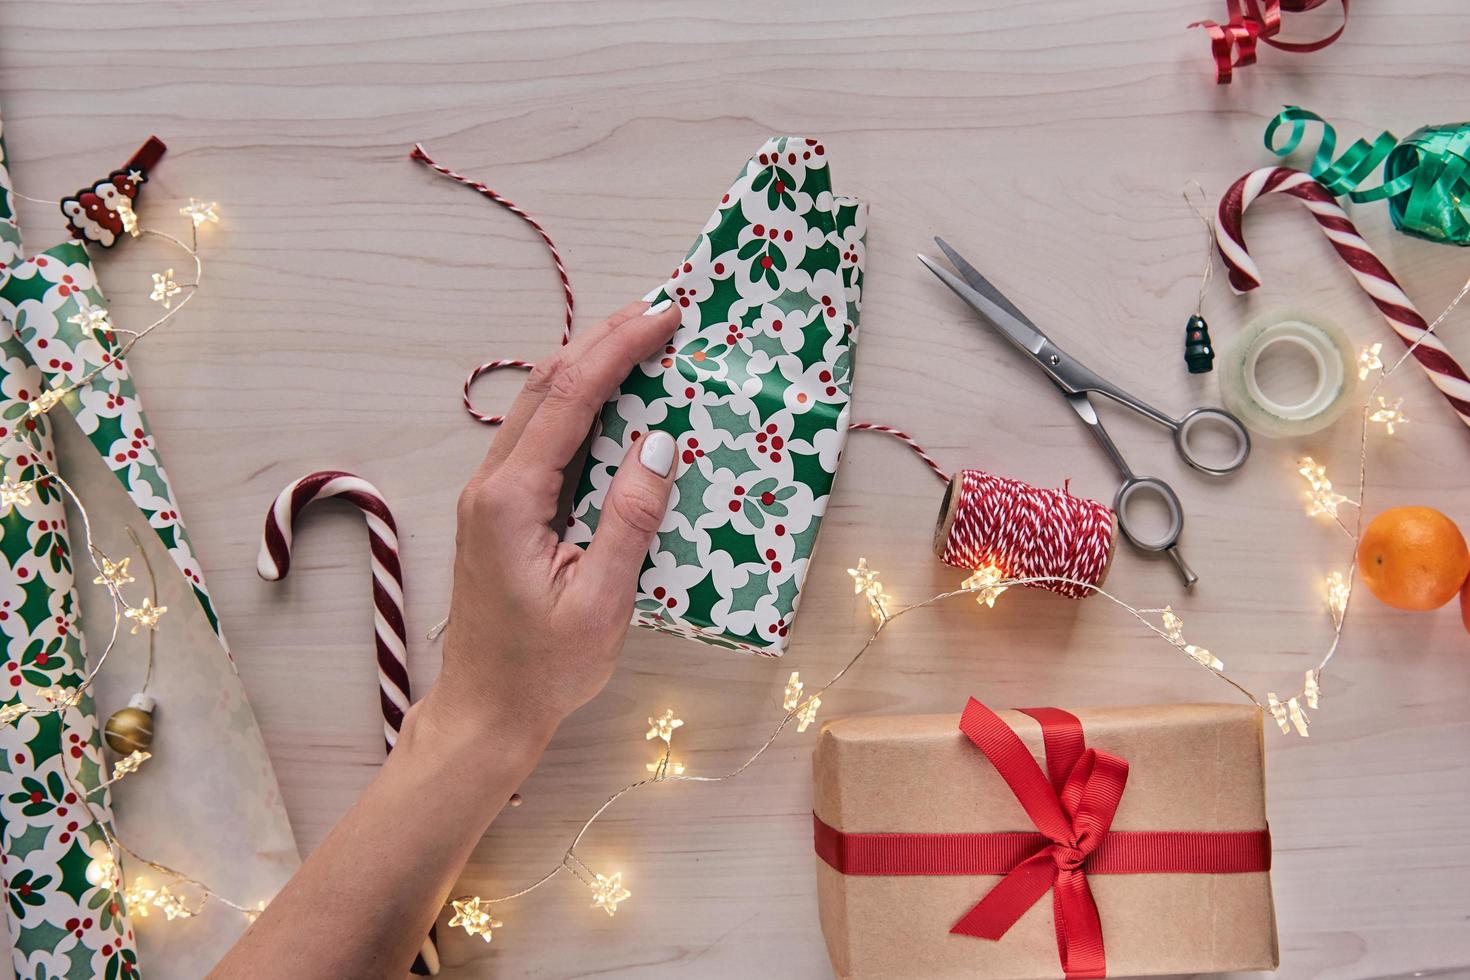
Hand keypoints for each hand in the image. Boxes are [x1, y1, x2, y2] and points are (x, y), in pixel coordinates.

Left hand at [421, 299, 682, 748]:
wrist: (484, 710)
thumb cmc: (542, 668)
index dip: (616, 349)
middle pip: (545, 384)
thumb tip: (660, 442)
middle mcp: (490, 484)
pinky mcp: (500, 508)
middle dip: (602, 340)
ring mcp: (490, 493)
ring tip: (641, 339)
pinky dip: (578, 404)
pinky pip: (539, 436)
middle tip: (660, 311)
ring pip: (538, 404)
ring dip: (588, 366)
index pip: (567, 399)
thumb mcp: (600, 601)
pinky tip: (613, 401)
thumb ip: (629, 518)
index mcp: (510, 499)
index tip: (662, 315)